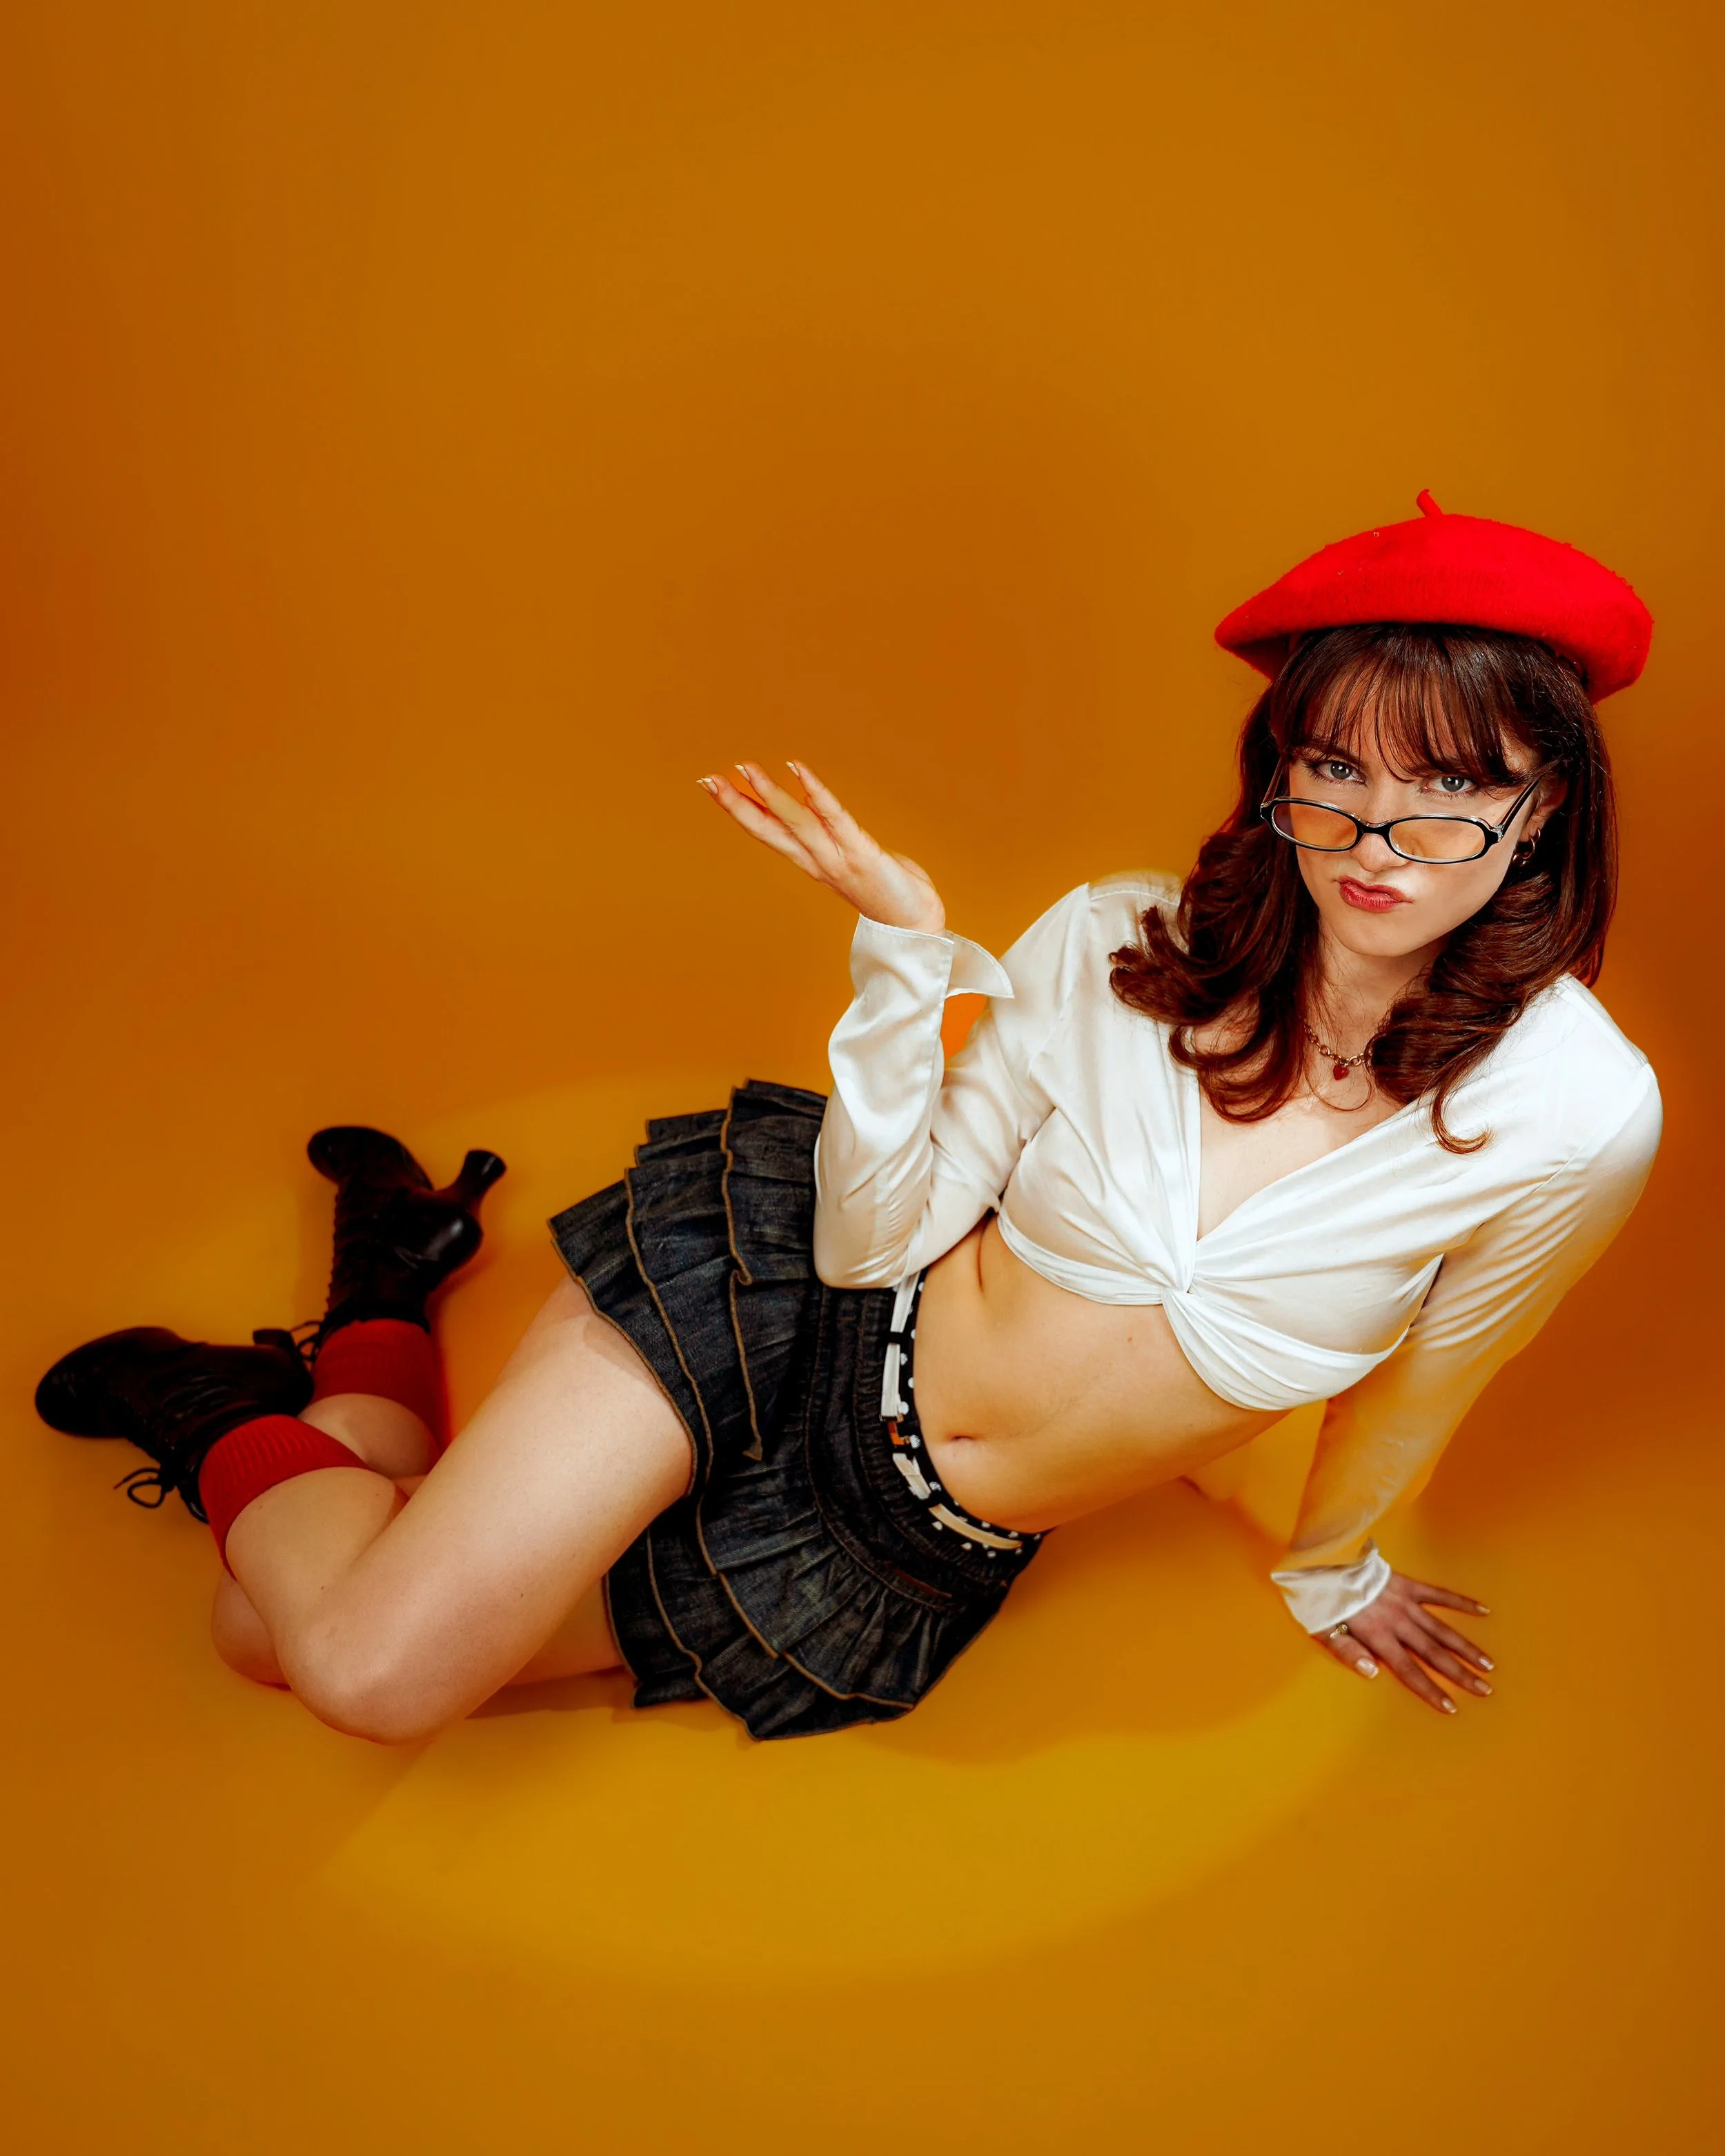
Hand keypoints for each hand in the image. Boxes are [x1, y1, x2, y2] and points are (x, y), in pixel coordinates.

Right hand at [699, 760, 946, 933]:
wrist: (916, 929)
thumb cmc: (893, 894)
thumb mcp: (857, 860)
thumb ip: (838, 838)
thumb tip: (820, 813)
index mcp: (815, 863)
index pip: (771, 833)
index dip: (743, 811)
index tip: (716, 789)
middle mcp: (819, 861)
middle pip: (771, 829)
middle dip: (738, 805)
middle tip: (708, 781)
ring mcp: (838, 858)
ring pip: (795, 822)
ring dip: (769, 794)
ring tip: (746, 769)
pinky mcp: (861, 852)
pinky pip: (834, 817)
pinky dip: (814, 792)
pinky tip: (796, 769)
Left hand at [1316, 1571, 1493, 1715]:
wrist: (1322, 1558)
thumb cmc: (1321, 1599)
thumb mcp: (1323, 1630)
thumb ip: (1347, 1653)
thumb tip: (1372, 1673)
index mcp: (1377, 1635)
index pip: (1408, 1670)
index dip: (1429, 1689)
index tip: (1451, 1706)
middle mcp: (1396, 1620)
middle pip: (1433, 1653)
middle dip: (1460, 1673)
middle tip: (1484, 1690)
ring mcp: (1404, 1601)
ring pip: (1442, 1628)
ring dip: (1466, 1647)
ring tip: (1488, 1664)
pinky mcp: (1407, 1583)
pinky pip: (1438, 1594)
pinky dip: (1460, 1602)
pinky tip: (1482, 1610)